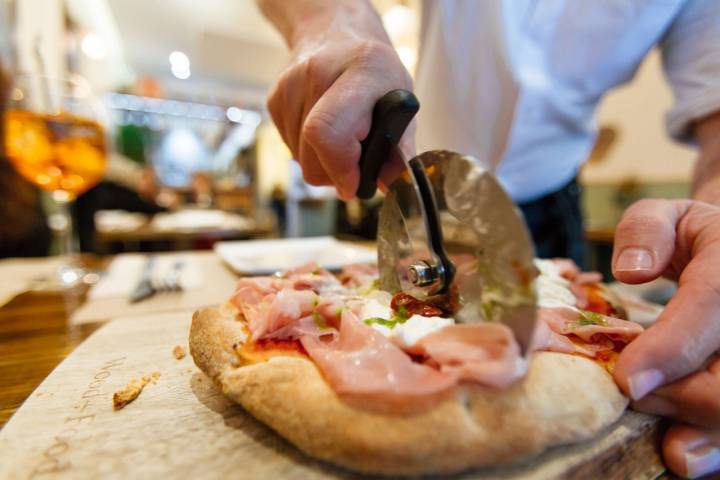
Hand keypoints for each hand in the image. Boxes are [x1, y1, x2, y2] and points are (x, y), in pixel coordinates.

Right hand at [265, 5, 412, 199]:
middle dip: (334, 174)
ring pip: (299, 159)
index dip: (340, 168)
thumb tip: (392, 183)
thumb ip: (400, 146)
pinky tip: (325, 131)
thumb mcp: (402, 101)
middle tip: (355, 167)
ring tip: (343, 141)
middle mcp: (318, 72)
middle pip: (311, 155)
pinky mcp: (274, 98)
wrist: (336, 33)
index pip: (329, 132)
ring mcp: (290, 84)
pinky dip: (309, 153)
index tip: (355, 182)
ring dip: (322, 164)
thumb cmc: (375, 73)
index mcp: (363, 70)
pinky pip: (290, 148)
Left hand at [612, 198, 719, 477]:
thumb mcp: (667, 214)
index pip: (710, 306)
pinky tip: (689, 446)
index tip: (626, 380)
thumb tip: (631, 271)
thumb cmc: (692, 239)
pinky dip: (715, 444)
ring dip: (707, 434)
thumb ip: (645, 230)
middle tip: (636, 392)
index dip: (670, 350)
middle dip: (684, 399)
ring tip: (671, 439)